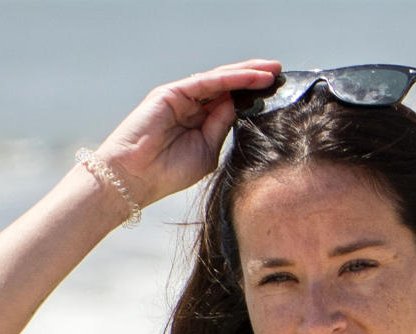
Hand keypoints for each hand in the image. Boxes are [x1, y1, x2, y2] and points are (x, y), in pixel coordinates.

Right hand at [95, 59, 281, 207]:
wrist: (134, 179)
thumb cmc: (166, 173)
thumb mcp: (206, 151)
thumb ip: (222, 126)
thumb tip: (240, 103)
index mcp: (198, 124)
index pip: (230, 104)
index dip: (252, 97)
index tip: (278, 94)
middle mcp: (190, 107)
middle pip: (227, 87)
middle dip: (254, 80)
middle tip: (281, 74)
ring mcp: (181, 98)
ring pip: (220, 80)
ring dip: (248, 74)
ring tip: (273, 72)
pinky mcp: (172, 93)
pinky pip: (208, 81)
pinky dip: (232, 78)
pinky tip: (253, 77)